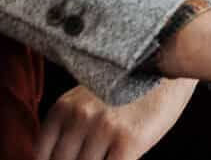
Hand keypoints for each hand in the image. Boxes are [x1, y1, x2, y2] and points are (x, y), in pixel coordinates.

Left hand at [35, 78, 195, 159]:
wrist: (168, 60)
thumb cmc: (129, 82)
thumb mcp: (89, 95)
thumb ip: (71, 123)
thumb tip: (62, 155)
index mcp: (64, 107)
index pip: (42, 153)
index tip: (70, 158)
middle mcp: (79, 117)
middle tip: (94, 154)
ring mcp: (103, 128)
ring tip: (110, 152)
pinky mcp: (128, 139)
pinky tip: (125, 156)